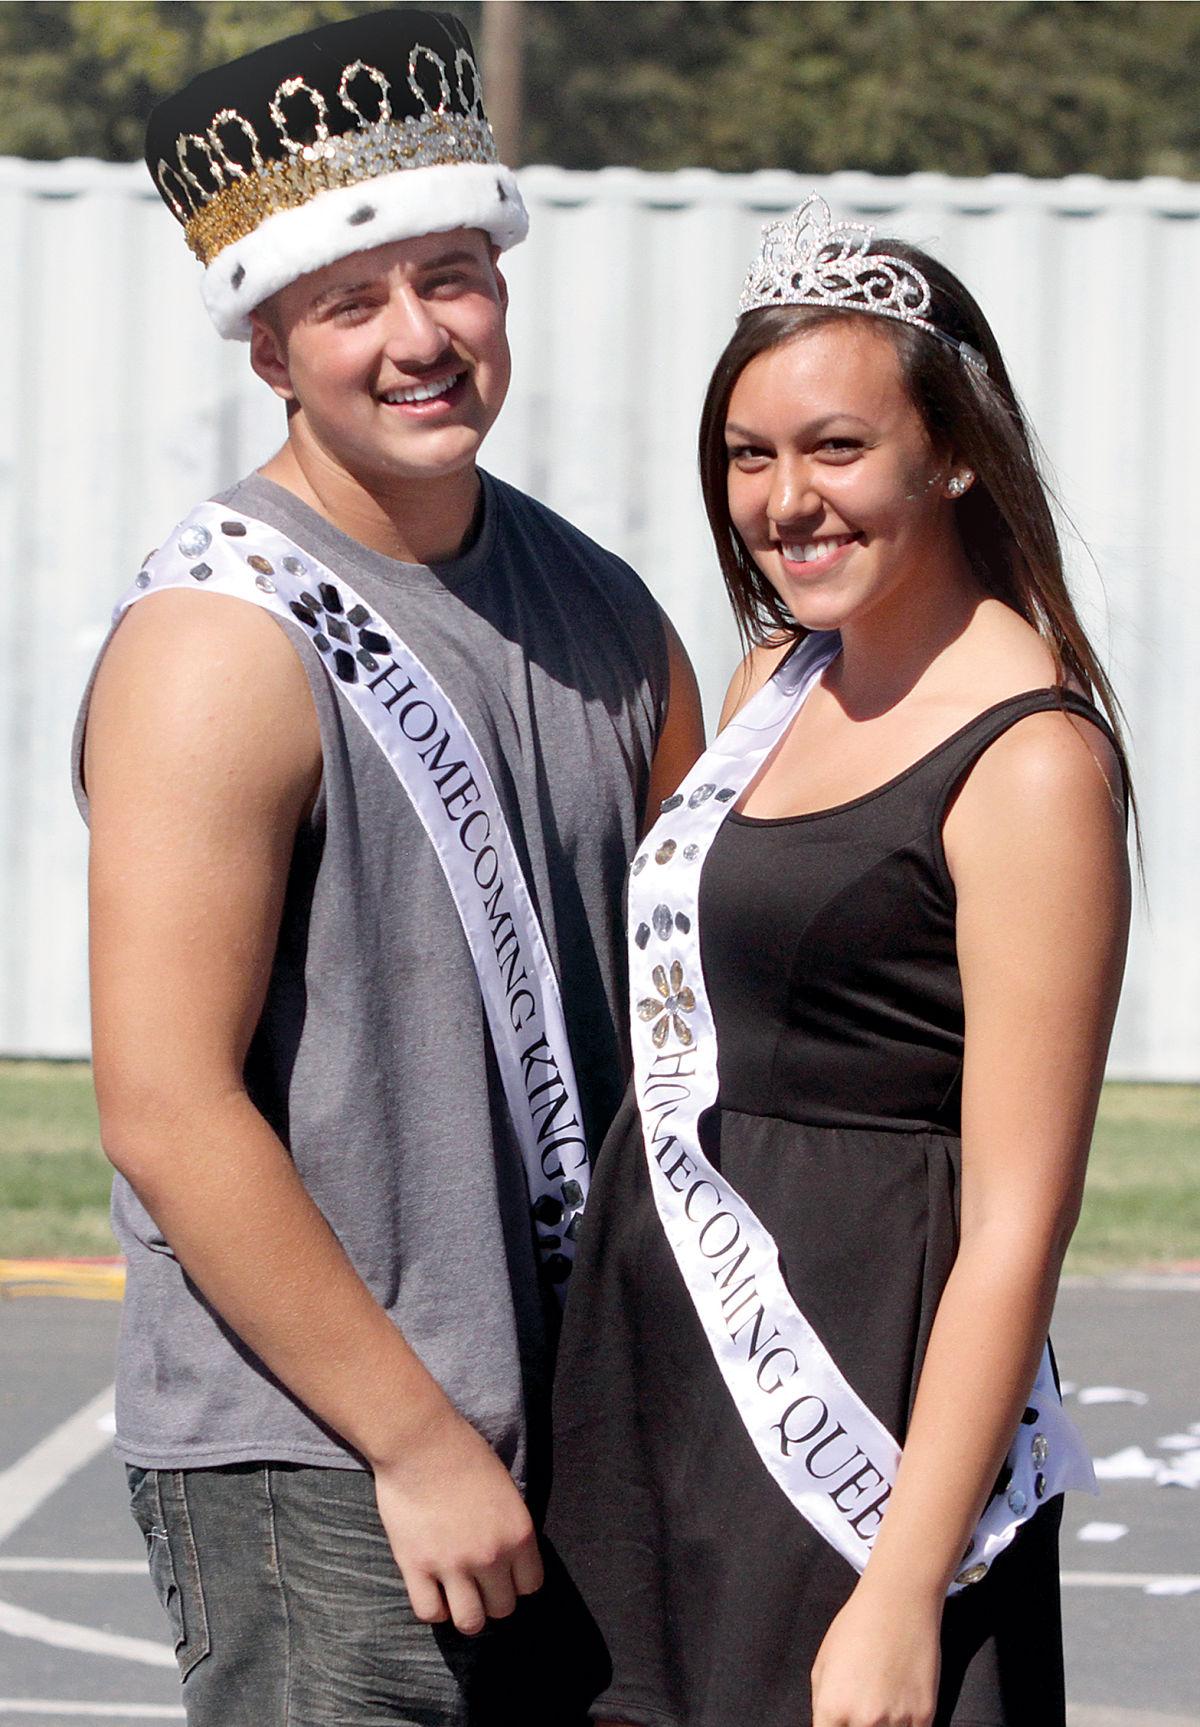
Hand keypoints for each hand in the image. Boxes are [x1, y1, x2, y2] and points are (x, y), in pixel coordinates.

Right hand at [373, 1403, 542, 1636]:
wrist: (420, 1441)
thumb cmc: (464, 1454)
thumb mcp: (506, 1490)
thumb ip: (510, 1529)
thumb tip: (510, 1562)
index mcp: (519, 1533)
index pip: (531, 1586)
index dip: (517, 1582)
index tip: (504, 1574)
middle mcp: (491, 1555)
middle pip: (502, 1609)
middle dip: (492, 1598)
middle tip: (478, 1583)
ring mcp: (453, 1565)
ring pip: (471, 1622)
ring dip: (467, 1613)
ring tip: (458, 1596)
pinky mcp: (417, 1567)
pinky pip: (430, 1613)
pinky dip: (434, 1609)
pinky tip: (433, 1591)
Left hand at [810, 1581, 941, 1726]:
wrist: (899, 1602)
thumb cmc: (855, 1627)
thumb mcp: (822, 1664)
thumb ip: (823, 1706)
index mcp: (832, 1708)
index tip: (843, 1723)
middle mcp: (864, 1721)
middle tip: (864, 1710)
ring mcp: (897, 1721)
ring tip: (883, 1701)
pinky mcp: (925, 1715)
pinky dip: (906, 1725)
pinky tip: (902, 1706)